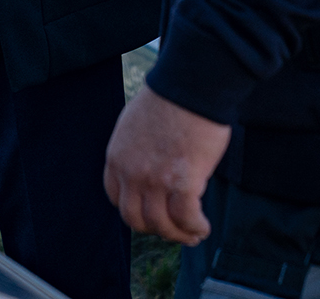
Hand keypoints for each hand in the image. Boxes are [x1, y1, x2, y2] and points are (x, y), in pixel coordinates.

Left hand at [103, 85, 231, 245]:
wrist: (189, 86)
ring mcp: (155, 180)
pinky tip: (203, 226)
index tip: (150, 212)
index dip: (135, 210)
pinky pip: (186, 218)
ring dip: (179, 234)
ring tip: (194, 232)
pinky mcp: (183, 182)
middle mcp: (131, 173)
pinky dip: (195, 227)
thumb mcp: (134, 125)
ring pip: (162, 224)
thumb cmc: (169, 99)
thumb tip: (149, 169)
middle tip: (173, 229)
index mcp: (117, 157)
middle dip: (155, 228)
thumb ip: (135, 151)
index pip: (116, 198)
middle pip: (136, 218)